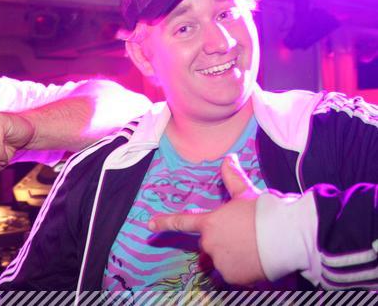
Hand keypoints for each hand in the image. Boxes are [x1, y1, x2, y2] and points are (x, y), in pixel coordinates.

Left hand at [148, 154, 266, 285]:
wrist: (286, 237)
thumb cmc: (264, 212)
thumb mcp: (246, 193)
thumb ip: (233, 177)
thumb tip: (228, 158)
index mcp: (209, 222)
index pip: (182, 221)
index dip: (164, 222)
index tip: (149, 225)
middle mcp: (209, 243)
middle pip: (210, 243)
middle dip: (223, 240)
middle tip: (244, 235)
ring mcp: (220, 261)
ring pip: (222, 259)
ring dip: (233, 255)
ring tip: (253, 247)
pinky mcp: (233, 277)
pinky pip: (234, 274)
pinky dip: (243, 269)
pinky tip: (256, 260)